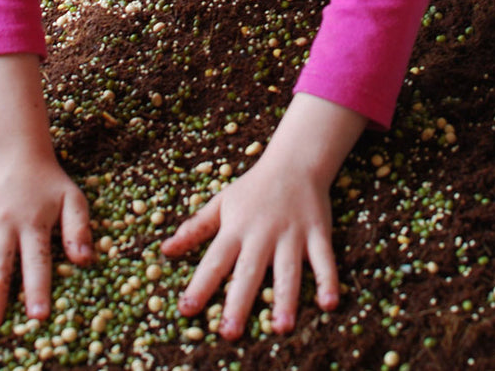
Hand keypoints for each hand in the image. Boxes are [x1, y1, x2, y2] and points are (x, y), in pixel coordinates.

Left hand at [161, 92, 366, 339]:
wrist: (294, 162)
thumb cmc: (254, 186)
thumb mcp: (221, 202)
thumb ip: (196, 228)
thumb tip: (165, 250)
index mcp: (235, 228)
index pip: (214, 261)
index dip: (199, 285)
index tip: (186, 310)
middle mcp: (262, 234)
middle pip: (248, 271)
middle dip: (239, 301)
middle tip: (229, 333)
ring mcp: (291, 234)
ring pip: (287, 270)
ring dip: (285, 298)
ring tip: (282, 328)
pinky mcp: (317, 233)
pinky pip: (324, 259)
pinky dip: (328, 280)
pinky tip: (329, 304)